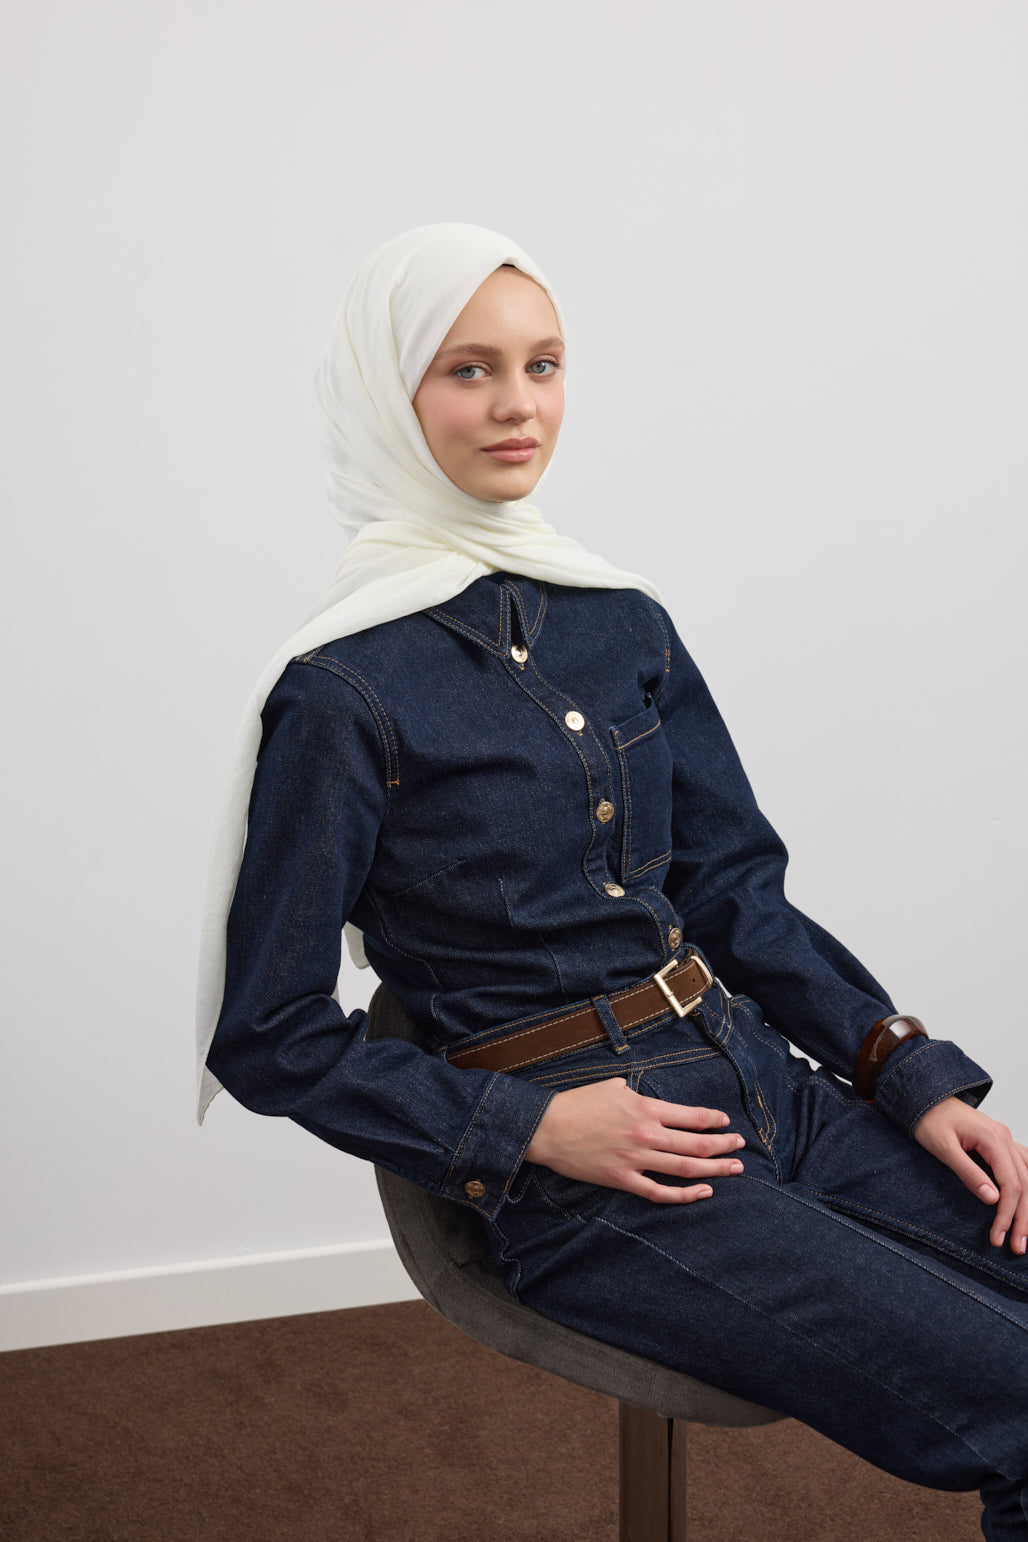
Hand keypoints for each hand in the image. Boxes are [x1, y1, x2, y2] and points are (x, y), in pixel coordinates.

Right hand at [524, 1076, 745, 1203]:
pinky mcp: (623, 1179)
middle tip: (740, 1147)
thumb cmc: (579, 1103)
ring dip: (715, 1169)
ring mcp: (636, 1159)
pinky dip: (684, 1195)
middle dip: (724, 1146)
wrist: (549, 1128)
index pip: (692, 1116)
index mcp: (645, 1108)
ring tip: (734, 1169)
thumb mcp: (613, 1087)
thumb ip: (638, 1095)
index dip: (714, 1121)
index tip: (727, 1123)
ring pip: (685, 1168)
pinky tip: (703, 1192)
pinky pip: (660, 1192)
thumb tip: (651, 1101)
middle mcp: (646, 1134)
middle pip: (697, 1144)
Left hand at [913, 1096, 1027, 1253]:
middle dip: (1022, 1218)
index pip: (1011, 1184)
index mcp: (994, 1138)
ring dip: (1027, 1207)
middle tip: (1016, 1247)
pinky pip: (1024, 1166)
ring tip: (1022, 1234)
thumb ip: (968, 1172)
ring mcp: (1006, 1139)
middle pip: (1025, 1184)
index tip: (998, 1237)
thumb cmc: (929, 1120)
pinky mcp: (1001, 1143)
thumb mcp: (943, 1148)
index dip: (1007, 1214)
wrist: (925, 1097)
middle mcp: (1005, 1138)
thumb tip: (993, 1200)